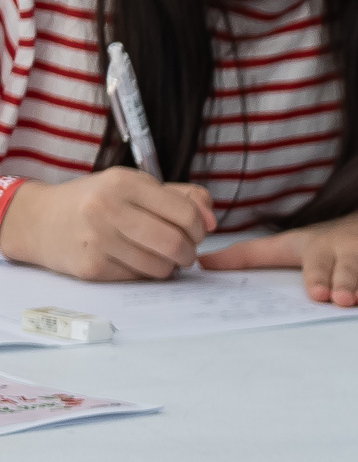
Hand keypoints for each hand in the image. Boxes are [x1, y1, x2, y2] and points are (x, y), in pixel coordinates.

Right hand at [0, 169, 214, 279]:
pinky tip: (134, 260)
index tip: (194, 231)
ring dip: (169, 266)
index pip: (186, 214)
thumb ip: (182, 197)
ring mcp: (97, 240)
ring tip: (160, 255)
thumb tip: (212, 220)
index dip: (199, 228)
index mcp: (124, 183)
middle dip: (189, 252)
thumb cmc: (98, 201)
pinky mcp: (92, 267)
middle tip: (184, 251)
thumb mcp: (136, 186)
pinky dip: (145, 273)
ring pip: (160, 267)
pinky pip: (138, 278)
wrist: (41, 220)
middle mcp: (107, 209)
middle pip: (175, 244)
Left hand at [202, 210, 357, 304]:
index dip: (313, 274)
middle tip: (338, 296)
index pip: (312, 260)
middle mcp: (352, 245)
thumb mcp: (297, 242)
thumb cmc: (341, 240)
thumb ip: (252, 255)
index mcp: (323, 245)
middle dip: (342, 280)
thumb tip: (202, 264)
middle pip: (346, 268)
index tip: (312, 291)